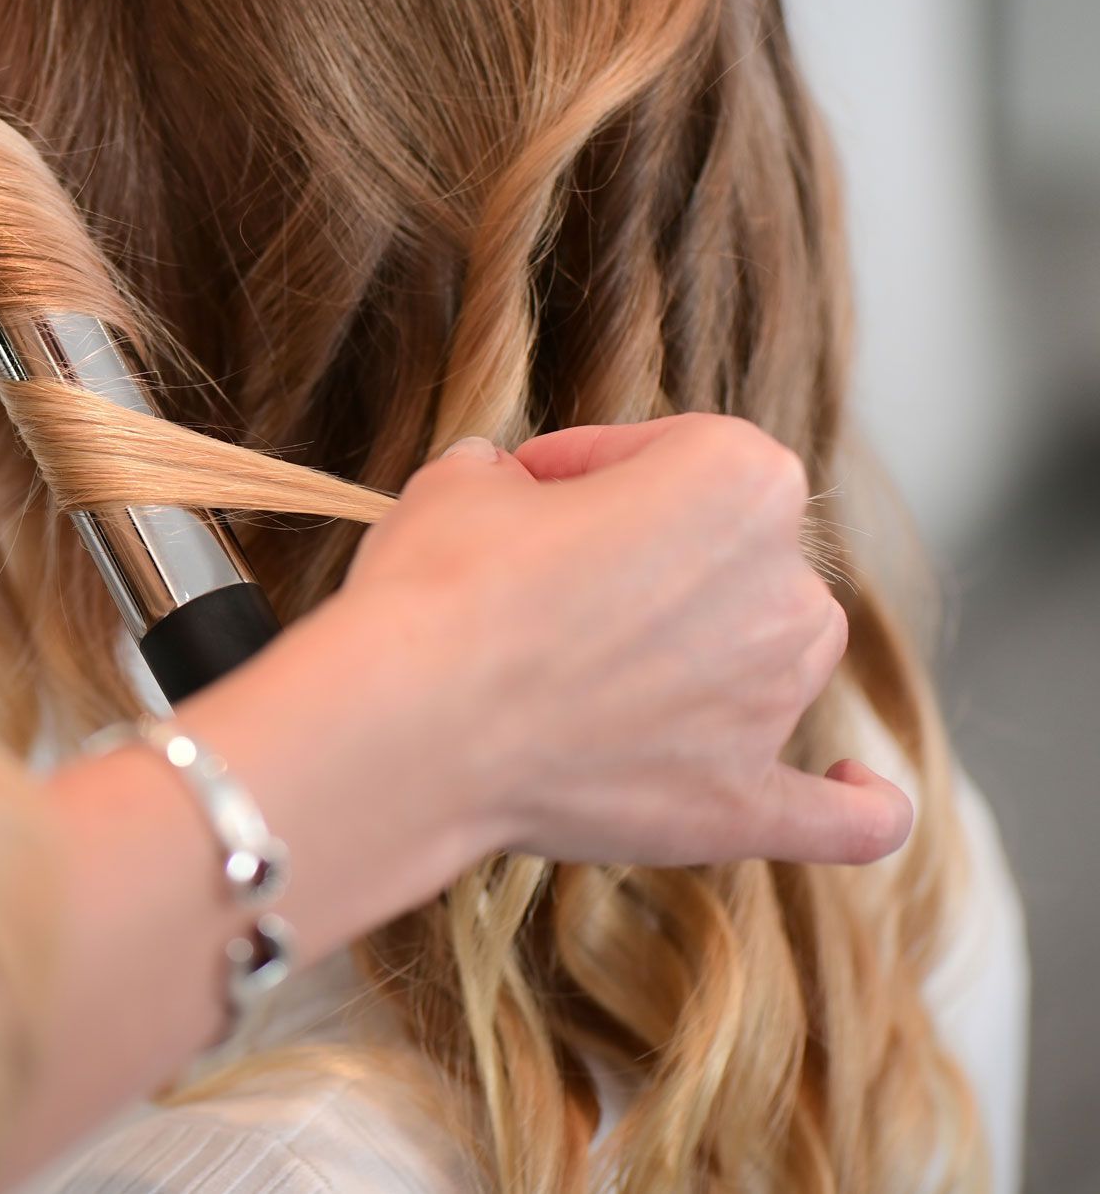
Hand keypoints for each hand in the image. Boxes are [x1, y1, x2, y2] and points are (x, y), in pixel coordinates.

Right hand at [177, 414, 911, 952]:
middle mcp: (786, 588)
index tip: (528, 492)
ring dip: (715, 655)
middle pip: (735, 557)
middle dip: (652, 564)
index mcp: (741, 479)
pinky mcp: (743, 805)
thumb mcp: (464, 483)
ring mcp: (773, 704)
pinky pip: (842, 817)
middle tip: (547, 588)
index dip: (589, 469)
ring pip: (777, 660)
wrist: (412, 722)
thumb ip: (510, 482)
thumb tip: (508, 498)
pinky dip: (855, 806)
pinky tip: (857, 793)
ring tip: (603, 674)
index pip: (673, 452)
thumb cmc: (441, 588)